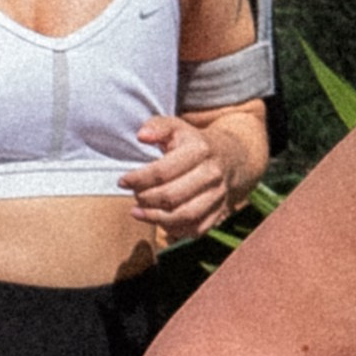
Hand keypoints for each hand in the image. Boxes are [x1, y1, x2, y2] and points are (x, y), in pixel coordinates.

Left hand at [121, 114, 231, 243]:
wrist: (232, 156)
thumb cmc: (193, 143)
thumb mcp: (177, 127)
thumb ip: (157, 126)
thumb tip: (142, 135)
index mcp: (200, 150)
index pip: (162, 171)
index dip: (138, 179)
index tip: (122, 181)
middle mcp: (212, 174)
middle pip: (172, 196)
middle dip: (145, 199)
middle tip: (133, 196)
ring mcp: (218, 195)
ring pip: (184, 216)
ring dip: (156, 218)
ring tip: (137, 212)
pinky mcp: (220, 213)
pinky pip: (196, 229)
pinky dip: (174, 229)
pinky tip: (158, 220)